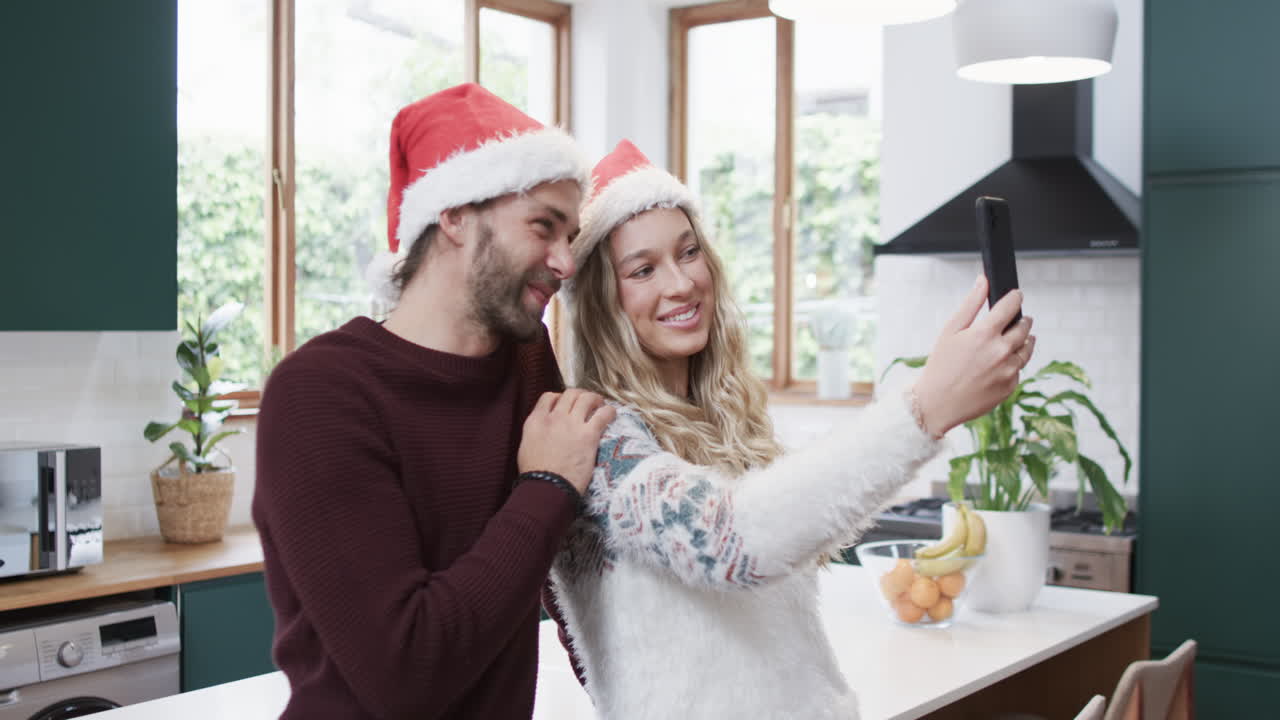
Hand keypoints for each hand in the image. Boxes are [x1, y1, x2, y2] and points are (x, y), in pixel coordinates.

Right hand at [518, 389, 616, 493]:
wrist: (547, 488)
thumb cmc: (536, 475)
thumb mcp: (526, 447)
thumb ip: (535, 433)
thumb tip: (544, 432)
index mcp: (536, 421)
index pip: (548, 397)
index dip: (559, 398)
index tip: (566, 405)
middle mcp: (554, 418)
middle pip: (570, 394)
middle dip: (580, 395)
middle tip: (587, 404)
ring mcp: (572, 424)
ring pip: (586, 398)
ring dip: (595, 399)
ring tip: (600, 406)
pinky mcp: (589, 435)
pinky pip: (603, 414)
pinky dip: (609, 411)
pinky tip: (612, 415)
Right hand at [912, 276, 1036, 436]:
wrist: (937, 404)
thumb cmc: (940, 365)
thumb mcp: (950, 330)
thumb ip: (970, 304)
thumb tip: (983, 280)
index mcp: (985, 333)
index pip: (1011, 306)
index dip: (1016, 297)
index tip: (1016, 295)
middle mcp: (1001, 351)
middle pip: (1024, 326)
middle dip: (1021, 320)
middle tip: (1014, 320)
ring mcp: (1008, 370)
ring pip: (1027, 348)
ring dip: (1024, 340)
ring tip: (1011, 340)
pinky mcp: (1011, 386)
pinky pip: (1019, 368)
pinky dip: (1013, 363)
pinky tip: (998, 364)